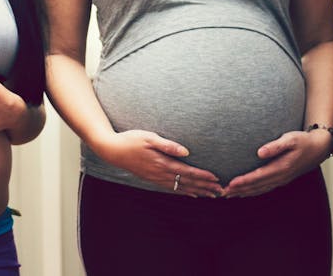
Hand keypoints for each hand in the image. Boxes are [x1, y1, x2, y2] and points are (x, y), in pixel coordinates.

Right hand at [93, 129, 221, 197]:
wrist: (112, 150)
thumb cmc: (131, 140)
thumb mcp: (149, 137)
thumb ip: (168, 145)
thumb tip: (186, 152)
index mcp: (162, 163)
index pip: (187, 172)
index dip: (202, 176)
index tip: (216, 178)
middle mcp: (160, 173)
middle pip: (187, 182)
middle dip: (205, 187)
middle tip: (221, 191)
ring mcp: (156, 178)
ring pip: (180, 187)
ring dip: (197, 191)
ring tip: (211, 195)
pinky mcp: (152, 178)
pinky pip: (171, 188)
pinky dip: (183, 192)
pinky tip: (191, 194)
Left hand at [222, 129, 332, 197]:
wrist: (318, 148)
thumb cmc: (302, 141)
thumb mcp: (290, 139)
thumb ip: (275, 146)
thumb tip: (259, 153)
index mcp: (282, 167)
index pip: (258, 176)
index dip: (244, 181)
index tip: (230, 183)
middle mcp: (281, 177)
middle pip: (256, 186)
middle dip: (239, 190)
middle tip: (222, 192)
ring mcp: (281, 180)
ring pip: (259, 189)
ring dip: (244, 193)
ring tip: (228, 195)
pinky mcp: (281, 180)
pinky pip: (264, 188)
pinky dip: (252, 192)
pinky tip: (243, 193)